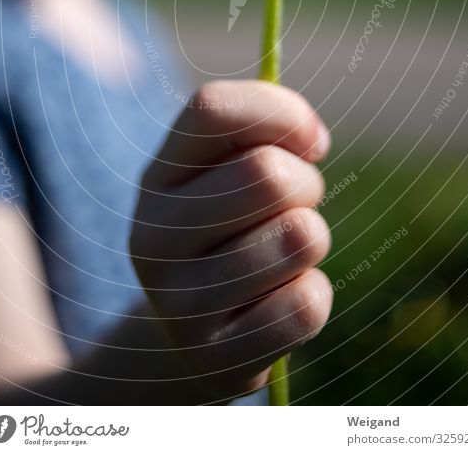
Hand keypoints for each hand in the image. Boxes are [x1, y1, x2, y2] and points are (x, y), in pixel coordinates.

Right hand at [130, 80, 331, 401]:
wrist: (196, 332)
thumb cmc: (232, 230)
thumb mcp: (233, 171)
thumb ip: (268, 130)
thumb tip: (311, 137)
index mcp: (159, 175)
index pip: (213, 109)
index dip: (280, 113)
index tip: (309, 141)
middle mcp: (154, 234)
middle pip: (267, 174)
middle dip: (306, 185)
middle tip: (293, 207)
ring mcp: (177, 302)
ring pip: (298, 238)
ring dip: (312, 241)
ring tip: (282, 254)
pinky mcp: (212, 359)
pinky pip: (305, 306)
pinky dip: (313, 297)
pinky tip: (278, 301)